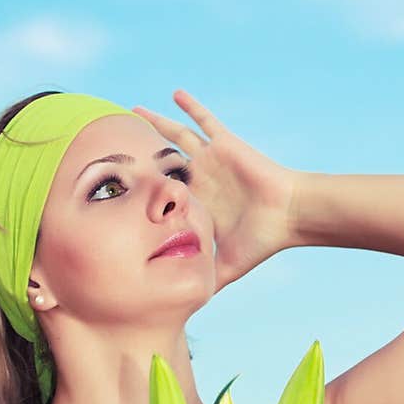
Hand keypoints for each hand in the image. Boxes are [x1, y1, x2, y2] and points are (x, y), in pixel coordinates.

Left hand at [131, 89, 297, 293]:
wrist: (288, 215)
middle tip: (114, 146)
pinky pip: (205, 120)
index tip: (116, 190)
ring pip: (176, 138)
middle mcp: (202, 179)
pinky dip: (191, 107)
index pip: (164, 196)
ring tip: (134, 110)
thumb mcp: (228, 265)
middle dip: (141, 156)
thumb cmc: (262, 239)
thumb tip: (192, 309)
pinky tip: (174, 94)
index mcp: (199, 204)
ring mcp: (212, 160)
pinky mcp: (225, 144)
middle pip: (162, 164)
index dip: (142, 193)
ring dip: (156, 124)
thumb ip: (208, 281)